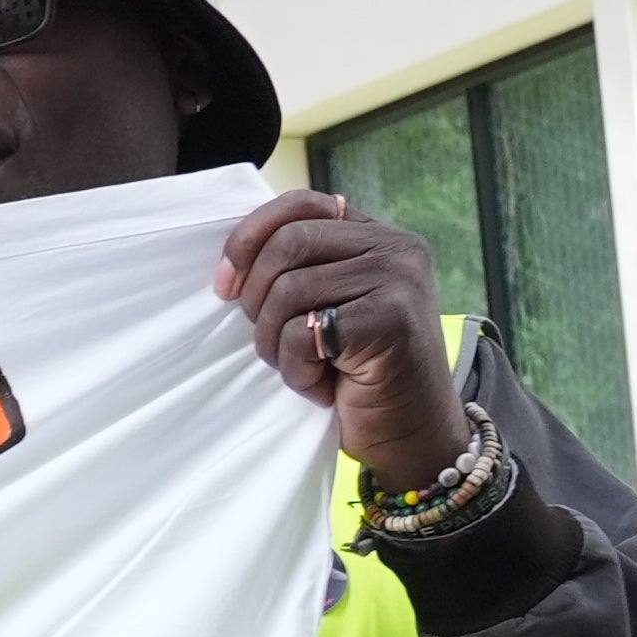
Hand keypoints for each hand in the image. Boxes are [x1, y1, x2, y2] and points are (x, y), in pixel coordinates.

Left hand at [215, 189, 469, 494]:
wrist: (412, 432)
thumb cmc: (359, 374)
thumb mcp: (331, 307)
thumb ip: (303, 270)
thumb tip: (231, 262)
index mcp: (377, 235)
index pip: (300, 204)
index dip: (249, 237)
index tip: (224, 284)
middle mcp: (395, 248)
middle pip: (287, 243)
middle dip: (256, 298)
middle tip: (270, 341)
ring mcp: (398, 280)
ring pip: (289, 290)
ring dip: (276, 344)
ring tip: (304, 368)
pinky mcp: (389, 320)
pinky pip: (302, 333)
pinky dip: (297, 371)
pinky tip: (324, 386)